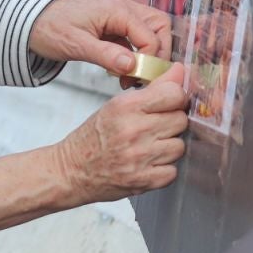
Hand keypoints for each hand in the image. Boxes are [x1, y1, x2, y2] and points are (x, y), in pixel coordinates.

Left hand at [29, 0, 171, 76]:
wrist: (31, 18)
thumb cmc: (50, 27)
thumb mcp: (76, 45)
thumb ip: (106, 55)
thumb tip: (132, 66)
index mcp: (117, 10)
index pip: (150, 36)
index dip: (149, 60)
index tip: (139, 80)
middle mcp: (123, 8)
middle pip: (160, 26)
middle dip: (158, 53)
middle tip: (145, 76)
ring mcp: (120, 15)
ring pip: (151, 30)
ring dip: (148, 54)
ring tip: (133, 77)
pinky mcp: (114, 24)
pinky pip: (136, 37)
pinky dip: (135, 54)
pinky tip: (122, 72)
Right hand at [53, 64, 189, 201]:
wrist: (72, 170)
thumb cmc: (93, 137)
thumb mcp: (117, 105)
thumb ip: (153, 88)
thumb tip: (180, 71)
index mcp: (126, 107)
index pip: (174, 94)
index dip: (176, 97)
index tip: (170, 102)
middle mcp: (133, 130)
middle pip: (180, 120)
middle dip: (172, 122)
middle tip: (156, 127)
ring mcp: (139, 157)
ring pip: (179, 146)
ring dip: (168, 147)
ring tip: (150, 146)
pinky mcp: (143, 180)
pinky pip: (172, 171)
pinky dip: (163, 169)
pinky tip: (148, 163)